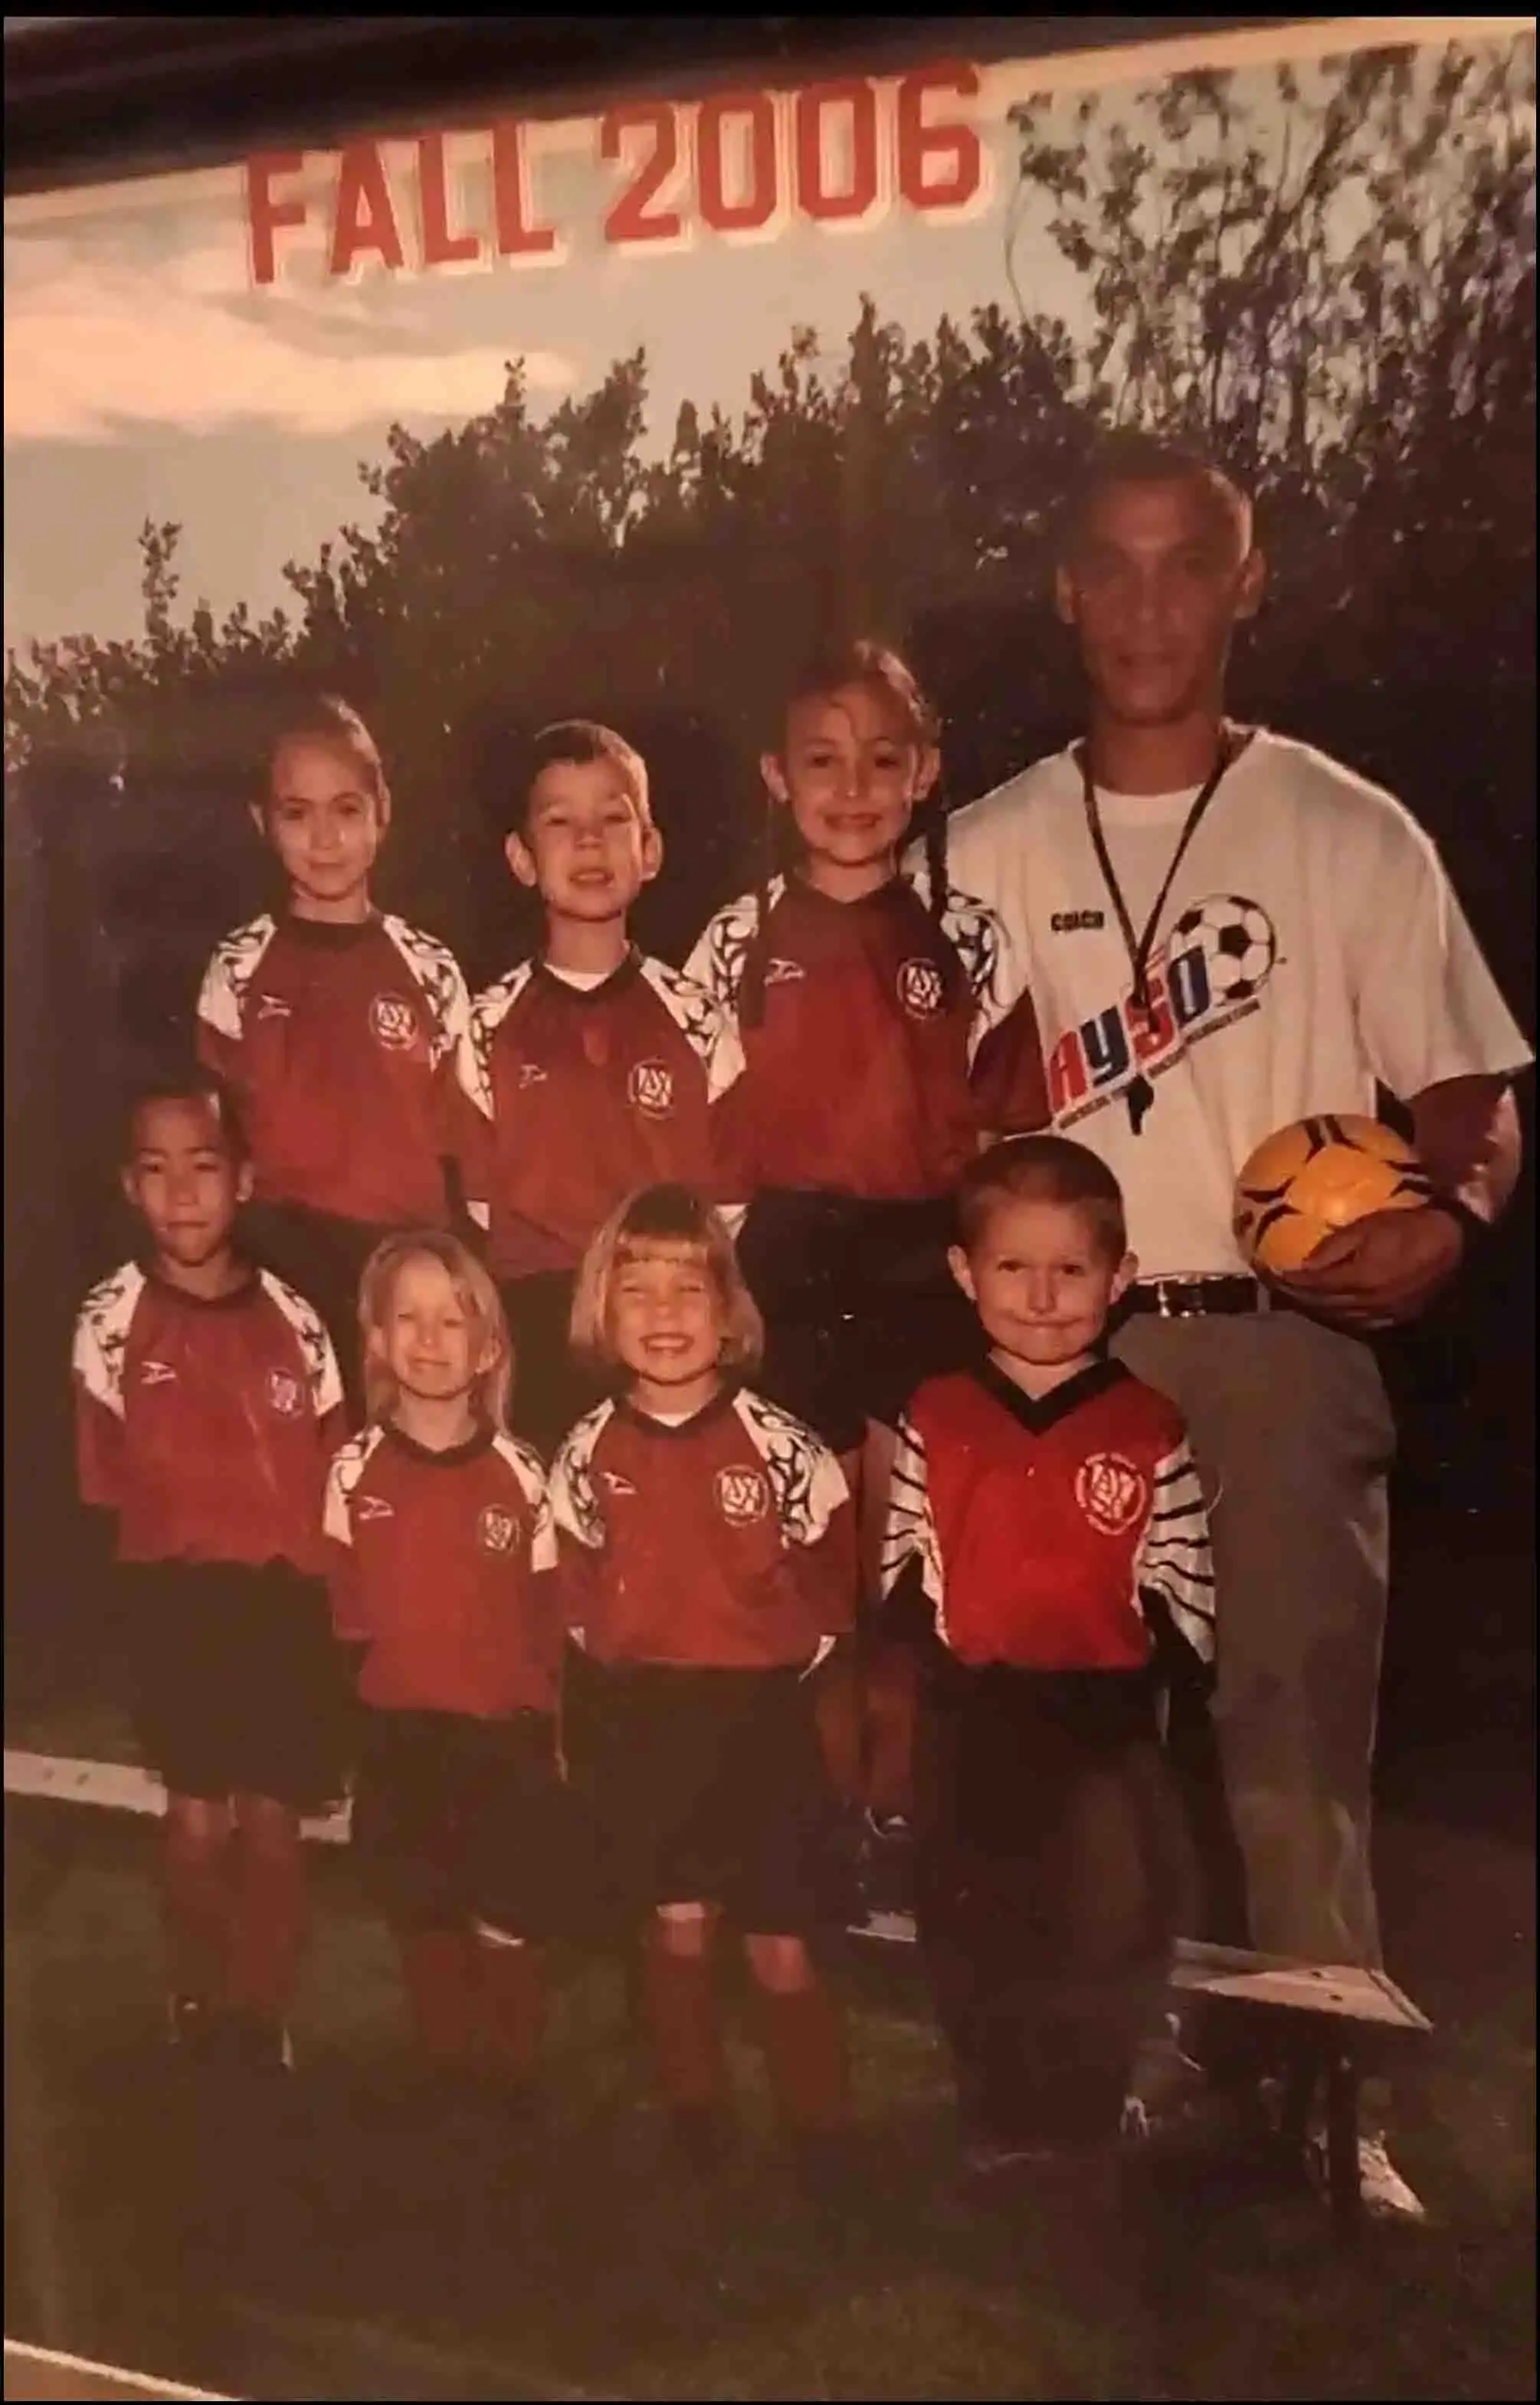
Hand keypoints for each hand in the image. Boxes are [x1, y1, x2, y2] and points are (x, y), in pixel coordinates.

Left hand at [1271, 1206, 1464, 1330]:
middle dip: (1298, 1297)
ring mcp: (1382, 1314)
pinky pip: (1359, 1322)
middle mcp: (1366, 1303)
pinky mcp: (1396, 1318)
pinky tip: (1331, 1307)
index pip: (1314, 1286)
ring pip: (1339, 1317)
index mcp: (1358, 1280)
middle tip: (1278, 1288)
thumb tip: (1302, 1264)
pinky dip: (1340, 1315)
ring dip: (1316, 1309)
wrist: (1451, 1245)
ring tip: (1299, 1299)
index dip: (1291, 1281)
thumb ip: (1334, 1248)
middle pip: (1323, 1305)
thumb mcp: (1367, 1227)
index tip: (1273, 1273)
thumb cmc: (1407, 1226)